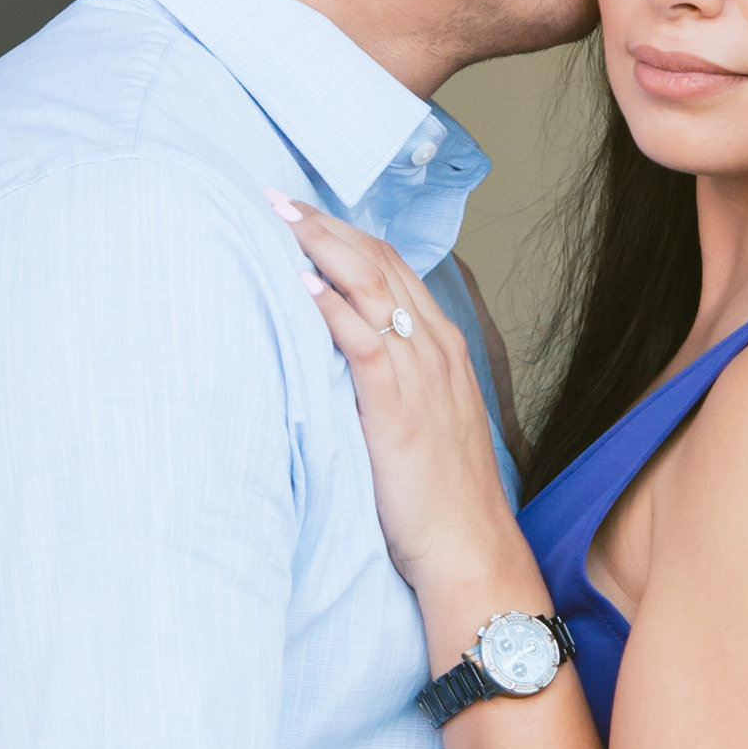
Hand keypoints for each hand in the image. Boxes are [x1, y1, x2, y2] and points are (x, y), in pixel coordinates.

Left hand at [271, 198, 540, 639]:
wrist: (470, 550)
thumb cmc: (440, 498)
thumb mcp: (422, 422)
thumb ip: (393, 380)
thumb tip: (341, 354)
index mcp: (442, 348)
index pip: (392, 267)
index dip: (346, 234)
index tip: (302, 212)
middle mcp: (435, 349)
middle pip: (378, 264)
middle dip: (326, 225)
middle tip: (277, 198)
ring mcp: (421, 375)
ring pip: (370, 288)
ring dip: (322, 248)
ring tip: (279, 221)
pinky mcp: (398, 408)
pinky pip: (364, 341)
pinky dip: (332, 307)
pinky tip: (301, 285)